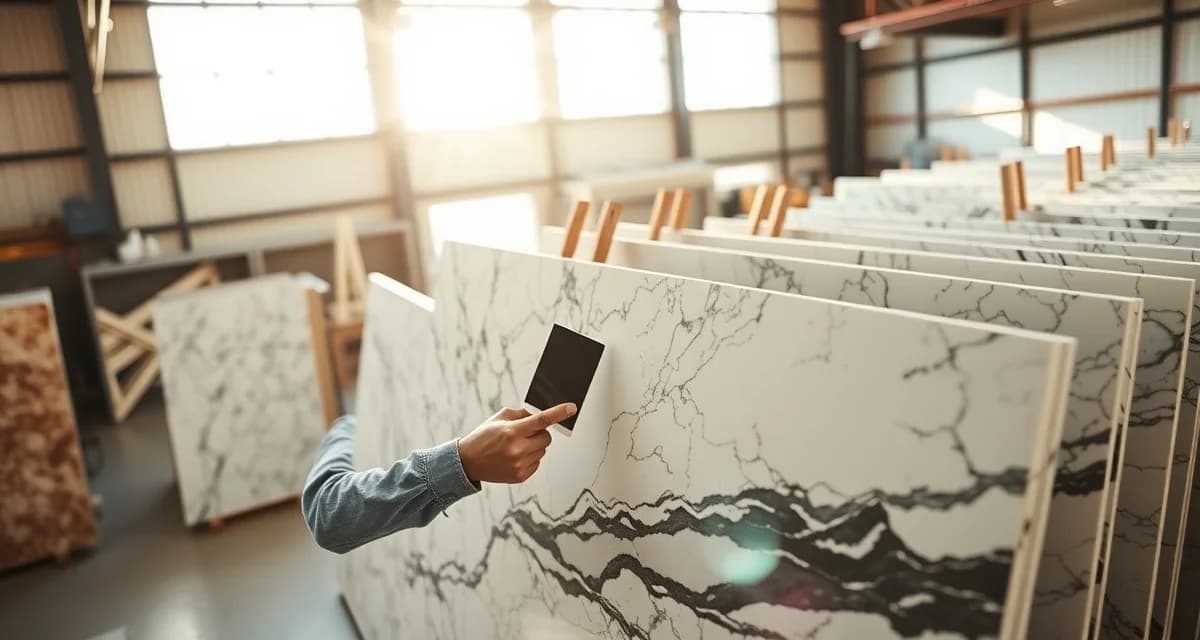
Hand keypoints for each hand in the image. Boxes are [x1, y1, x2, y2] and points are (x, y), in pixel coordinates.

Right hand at [457, 403, 575, 484]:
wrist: (468, 462)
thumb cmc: (482, 438)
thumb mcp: (499, 418)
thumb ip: (521, 415)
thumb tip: (539, 414)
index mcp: (512, 431)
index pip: (541, 420)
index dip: (558, 413)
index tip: (571, 408)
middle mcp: (517, 449)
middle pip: (546, 437)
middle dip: (540, 433)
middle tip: (526, 433)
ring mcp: (519, 464)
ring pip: (543, 450)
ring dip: (535, 446)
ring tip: (516, 446)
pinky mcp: (520, 476)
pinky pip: (537, 463)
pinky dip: (530, 458)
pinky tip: (515, 457)